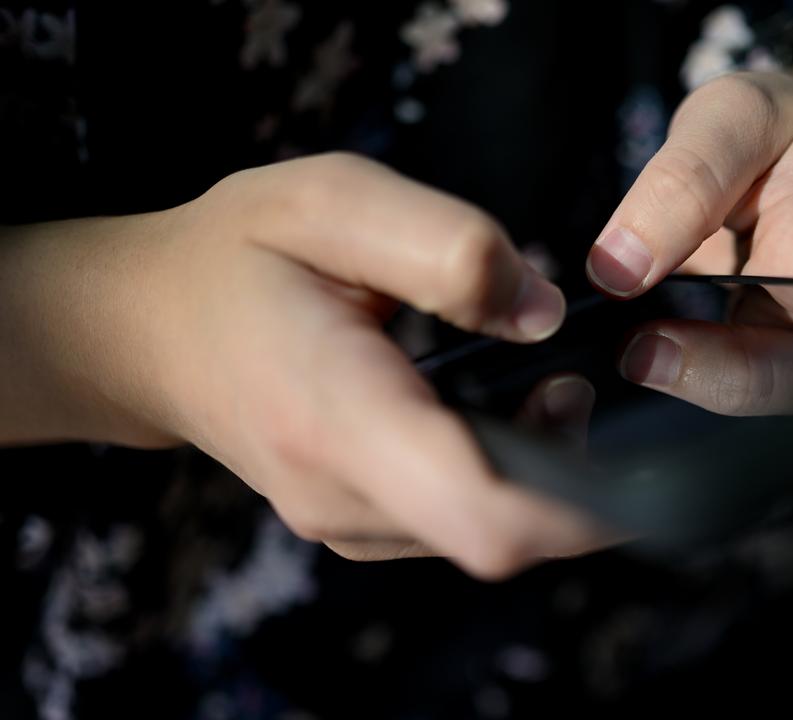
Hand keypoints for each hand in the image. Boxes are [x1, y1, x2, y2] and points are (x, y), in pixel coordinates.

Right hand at [0, 153, 606, 578]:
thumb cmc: (239, 254)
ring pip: (492, 533)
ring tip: (533, 379)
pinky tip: (498, 409)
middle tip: (570, 375)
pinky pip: (463, 522)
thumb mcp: (333, 202)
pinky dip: (508, 477)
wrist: (146, 327)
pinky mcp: (363, 525)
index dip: (583, 501)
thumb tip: (543, 316)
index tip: (633, 442)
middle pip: (507, 534)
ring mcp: (350, 524)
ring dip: (545, 472)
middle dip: (577, 470)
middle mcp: (343, 498)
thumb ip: (448, 247)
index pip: (483, 515)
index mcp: (336, 417)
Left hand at [586, 58, 792, 414]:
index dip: (731, 371)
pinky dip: (657, 356)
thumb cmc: (786, 128)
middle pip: (773, 389)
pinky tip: (618, 331)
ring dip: (670, 373)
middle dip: (697, 380)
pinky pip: (703, 370)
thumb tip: (618, 267)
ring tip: (616, 338)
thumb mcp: (736, 115)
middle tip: (627, 352)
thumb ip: (684, 181)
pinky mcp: (744, 346)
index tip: (650, 346)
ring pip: (733, 392)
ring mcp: (787, 342)